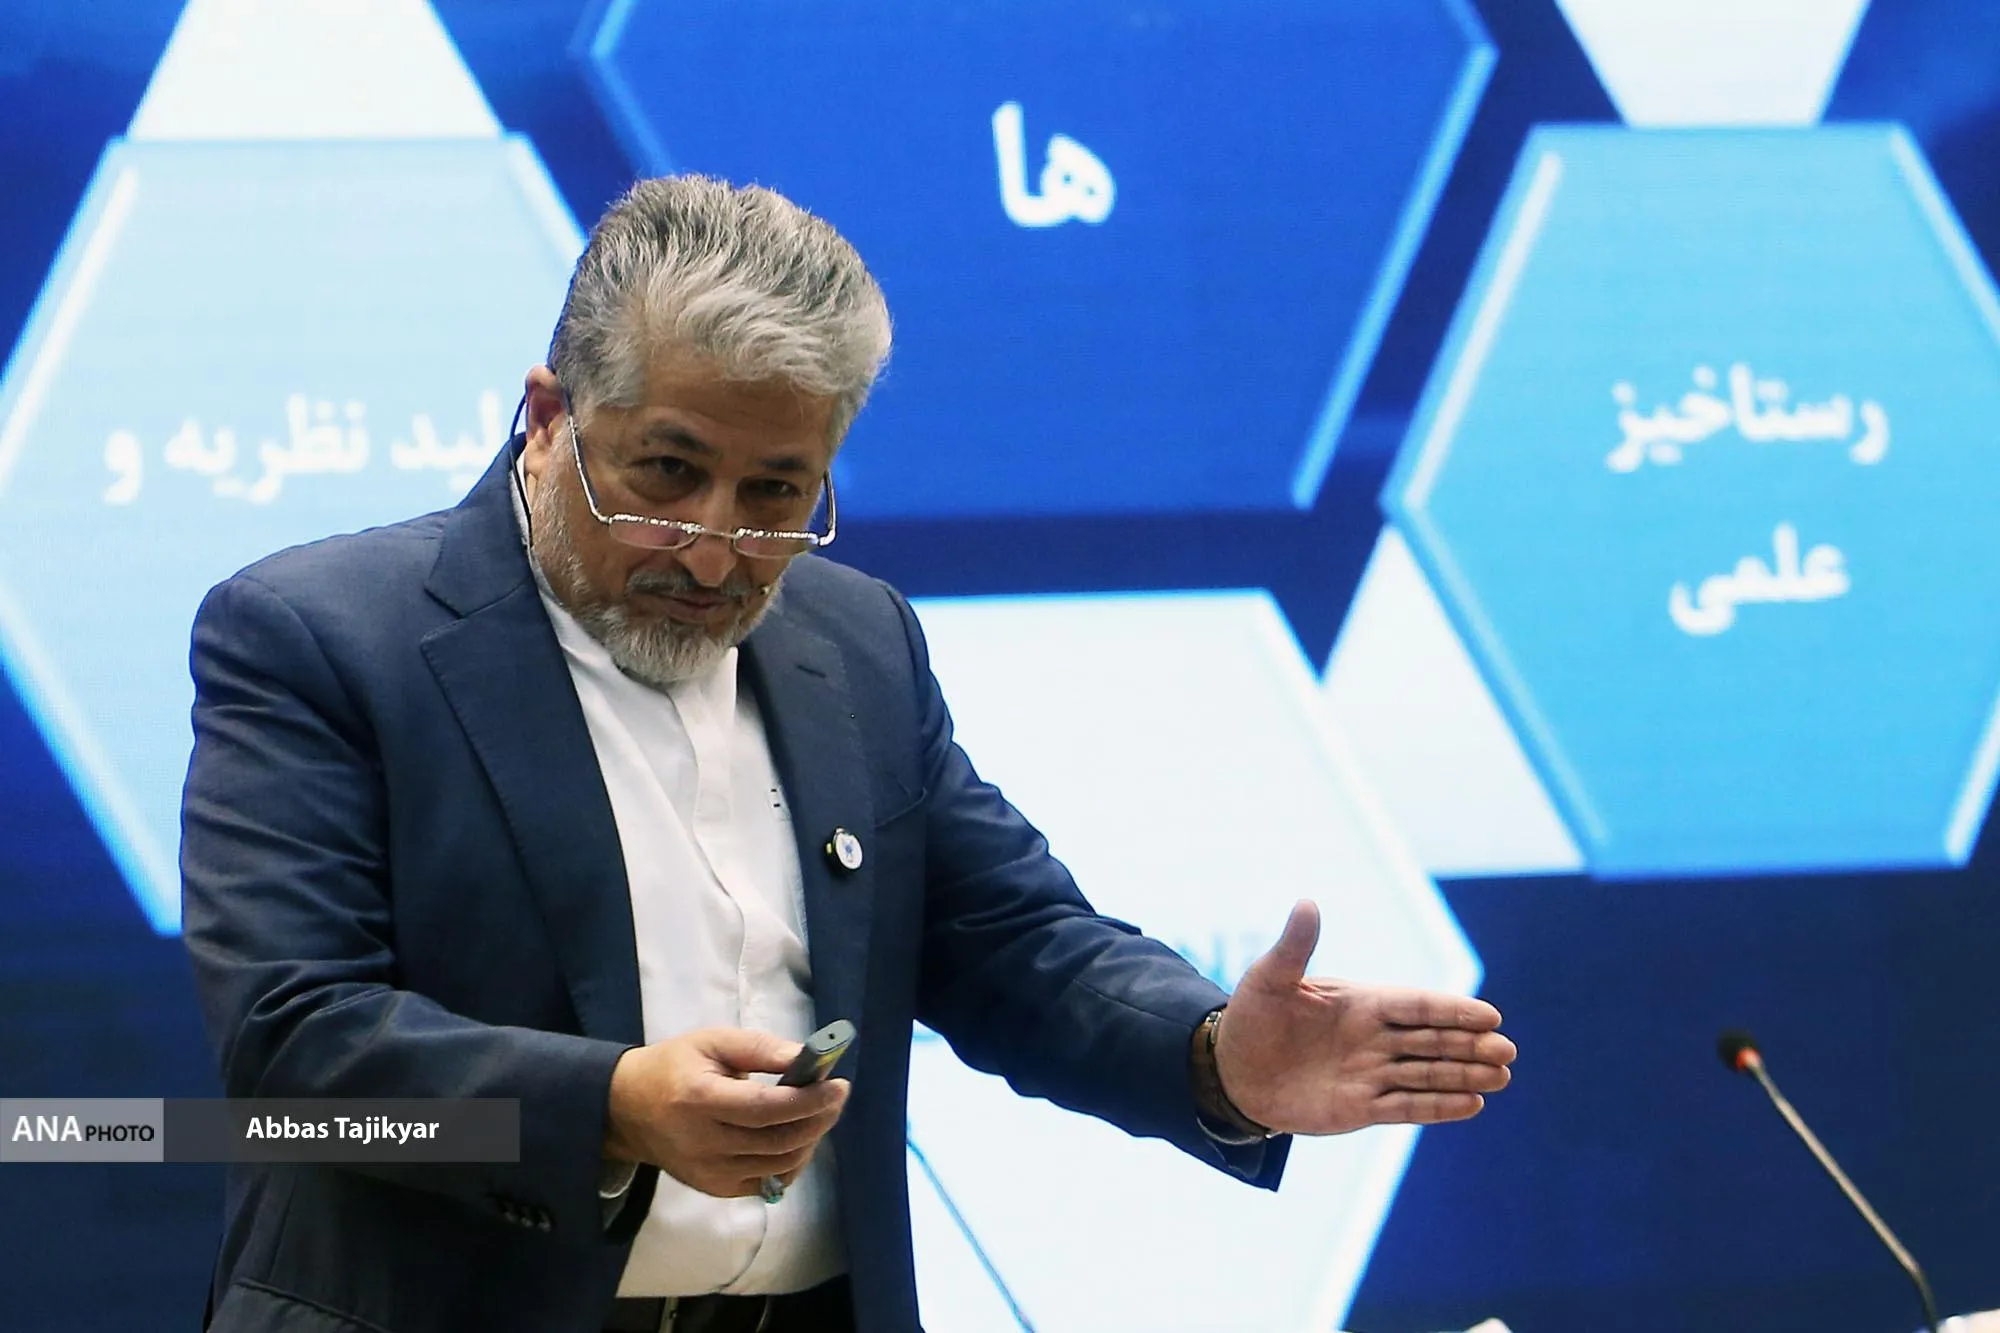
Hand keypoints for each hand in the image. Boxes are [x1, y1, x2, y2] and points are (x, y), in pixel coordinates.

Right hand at [604, 1028, 848, 1197]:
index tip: (839, 1085)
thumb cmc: (674, 1067)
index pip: (766, 1108)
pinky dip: (791, 1162)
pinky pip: (768, 1183)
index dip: (808, 1100)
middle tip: (836, 1097)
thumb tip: (807, 1059)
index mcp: (700, 1100)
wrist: (628, 1111)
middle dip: (818, 1119)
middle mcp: (704, 1144)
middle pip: (779, 1141)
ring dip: (810, 1140)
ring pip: (779, 1165)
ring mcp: (710, 1173)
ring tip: (820, 1114)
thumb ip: (761, 1048)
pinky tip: (797, 1138)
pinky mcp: (715, 1190)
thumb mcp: (713, 1042)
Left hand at [1215, 900, 1514, 1134]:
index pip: (1416, 1005)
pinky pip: (1408, 1106)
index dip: (1452, 1010)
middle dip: (1470, 1044)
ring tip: (1502, 1076)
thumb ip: (1295, 947)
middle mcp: (1373, 1037)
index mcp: (1360, 1002)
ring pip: (1428, 1073)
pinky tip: (1473, 1104)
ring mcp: (1371, 1073)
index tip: (1489, 1015)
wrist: (1232, 1071)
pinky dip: (1440, 1106)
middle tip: (1507, 1049)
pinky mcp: (1362, 1107)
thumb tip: (1308, 902)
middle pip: (1433, 1040)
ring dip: (1465, 1074)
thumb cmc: (1251, 1018)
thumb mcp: (1269, 978)